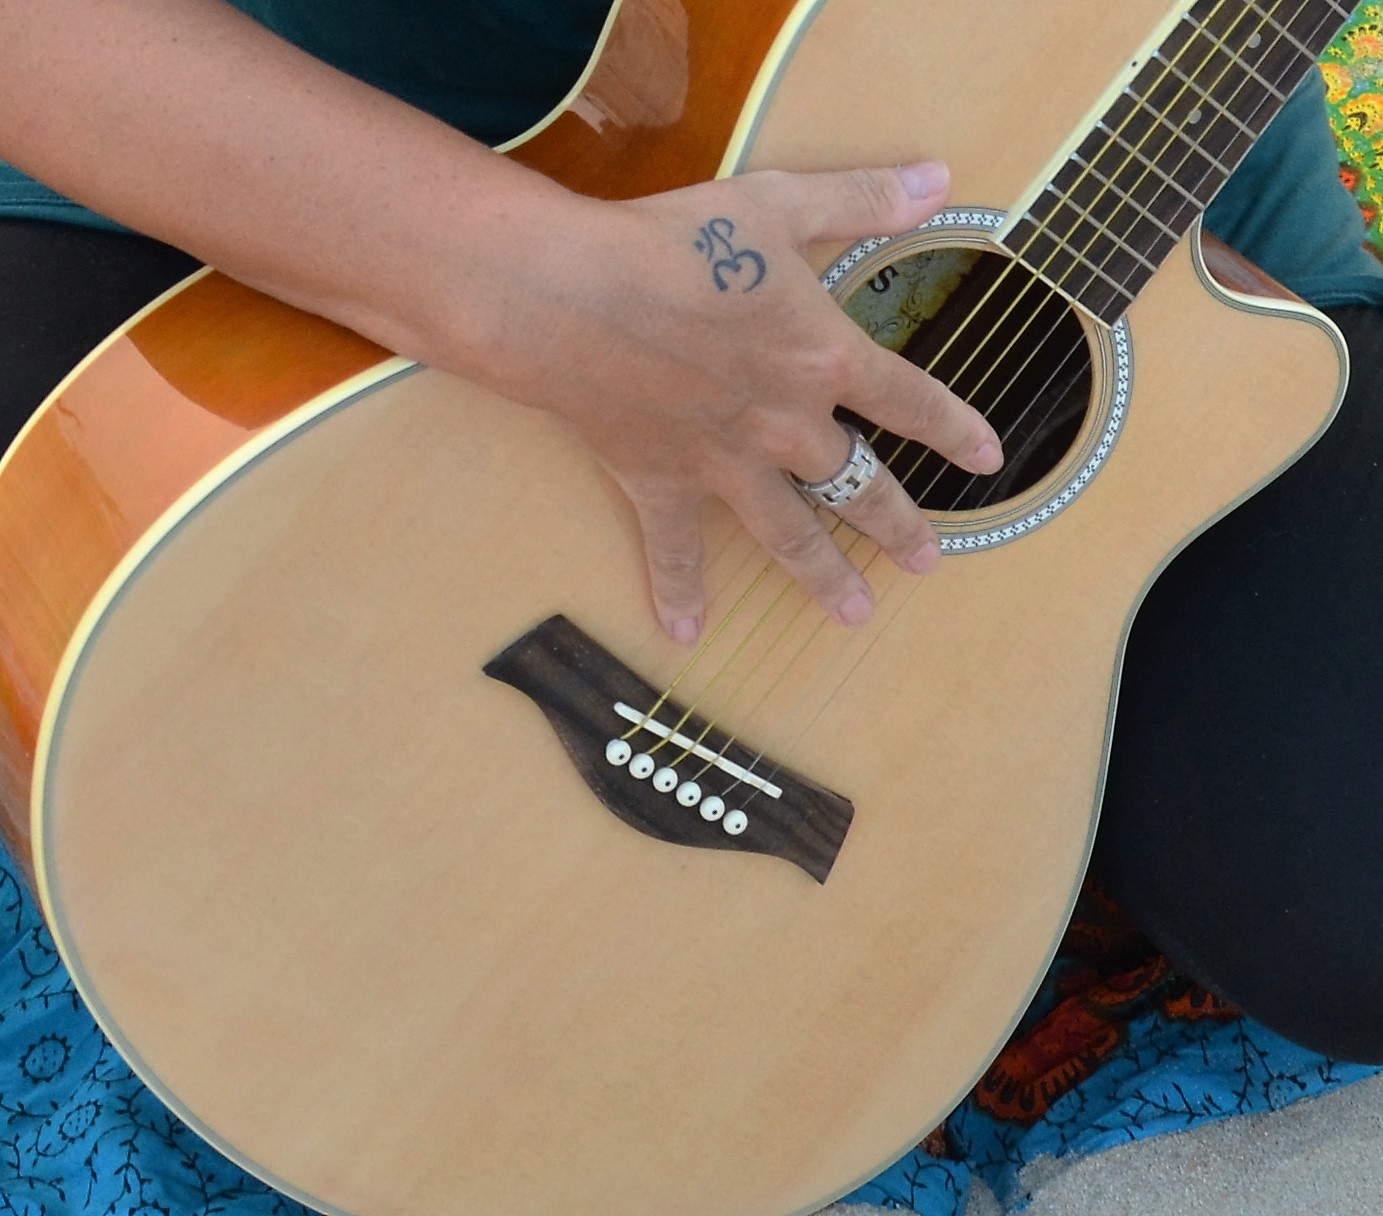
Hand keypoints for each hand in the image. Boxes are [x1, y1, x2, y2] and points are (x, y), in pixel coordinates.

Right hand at [462, 161, 1001, 642]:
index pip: (909, 400)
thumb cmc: (675, 244)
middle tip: (929, 564)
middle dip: (898, 526)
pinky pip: (675, 550)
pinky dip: (678, 592)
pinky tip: (685, 634)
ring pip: (789, 534)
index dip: (954, 429)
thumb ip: (861, 197)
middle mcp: (786, 425)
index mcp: (822, 358)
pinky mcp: (663, 484)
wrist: (575, 295)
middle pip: (858, 484)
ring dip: (824, 576)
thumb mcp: (778, 203)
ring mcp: (726, 464)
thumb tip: (941, 180)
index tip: (988, 460)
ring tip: (855, 613)